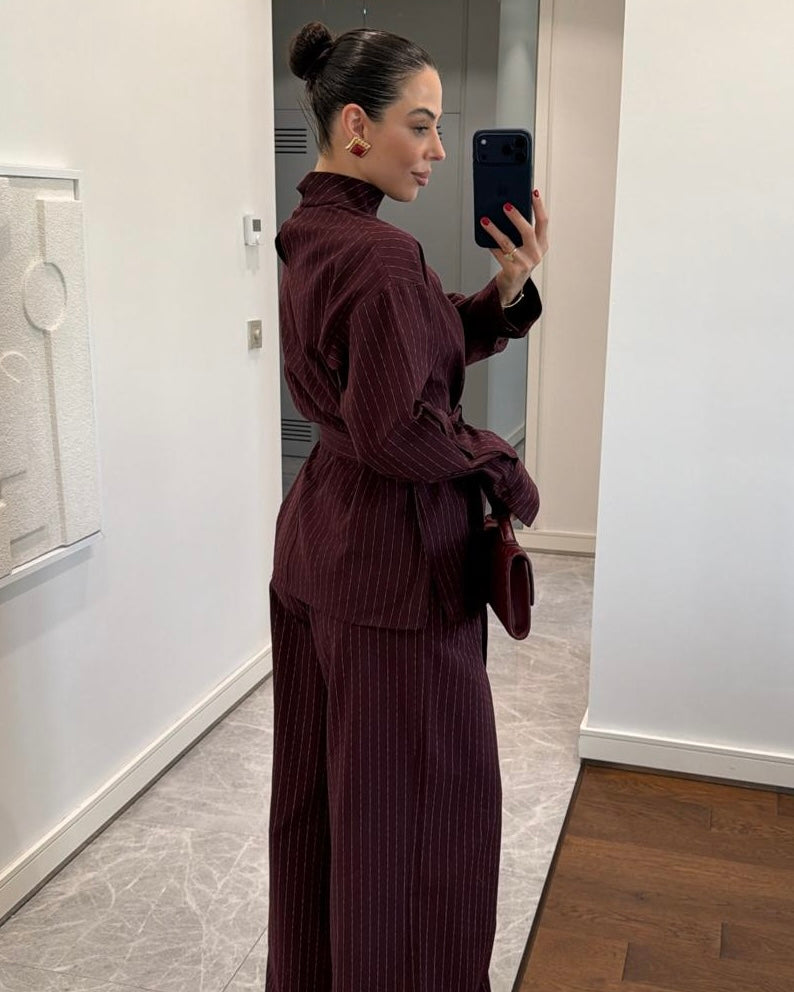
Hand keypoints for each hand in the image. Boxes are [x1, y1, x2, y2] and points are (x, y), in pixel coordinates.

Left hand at [480, 191, 548, 305]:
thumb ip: (522, 230)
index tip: (533, 192)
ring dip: (494, 230)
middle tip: (505, 205)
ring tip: (485, 220)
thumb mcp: (525, 246)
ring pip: (507, 242)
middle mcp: (536, 254)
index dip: (539, 206)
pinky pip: (498, 253)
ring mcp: (525, 263)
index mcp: (542, 244)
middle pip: (527, 231)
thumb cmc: (518, 260)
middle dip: (516, 216)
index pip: (544, 221)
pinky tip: (484, 237)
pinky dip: (490, 244)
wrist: (512, 285)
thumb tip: (507, 208)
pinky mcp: (512, 271)